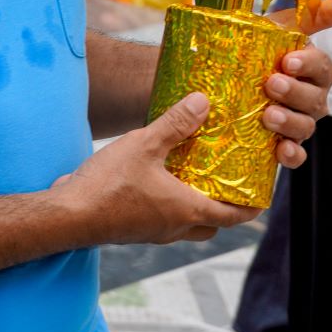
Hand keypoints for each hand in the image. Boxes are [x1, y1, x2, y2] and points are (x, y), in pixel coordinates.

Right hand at [53, 92, 258, 245]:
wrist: (68, 214)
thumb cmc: (109, 184)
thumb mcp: (145, 144)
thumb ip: (175, 124)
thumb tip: (203, 102)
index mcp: (186, 210)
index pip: (233, 215)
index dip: (251, 205)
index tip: (262, 192)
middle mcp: (174, 226)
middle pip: (212, 224)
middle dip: (224, 207)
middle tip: (227, 180)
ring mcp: (152, 230)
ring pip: (186, 224)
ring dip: (195, 204)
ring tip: (193, 172)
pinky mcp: (133, 226)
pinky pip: (163, 218)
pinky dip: (170, 202)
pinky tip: (158, 176)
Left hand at [262, 0, 331, 167]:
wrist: (220, 78)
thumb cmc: (255, 46)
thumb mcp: (276, 25)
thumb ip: (313, 12)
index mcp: (310, 67)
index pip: (322, 66)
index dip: (309, 65)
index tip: (289, 61)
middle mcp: (311, 95)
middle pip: (316, 98)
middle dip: (295, 92)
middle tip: (270, 84)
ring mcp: (298, 121)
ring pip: (307, 126)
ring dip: (290, 122)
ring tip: (267, 116)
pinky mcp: (283, 144)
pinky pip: (296, 155)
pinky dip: (291, 155)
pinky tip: (280, 150)